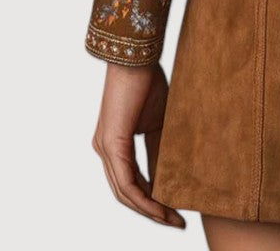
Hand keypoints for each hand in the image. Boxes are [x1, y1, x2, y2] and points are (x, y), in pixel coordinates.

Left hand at [92, 62, 185, 227]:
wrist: (136, 57)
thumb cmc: (148, 81)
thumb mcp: (159, 121)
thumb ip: (160, 147)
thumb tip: (172, 173)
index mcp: (114, 143)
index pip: (131, 181)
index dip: (151, 199)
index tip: (174, 210)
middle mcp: (104, 149)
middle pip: (125, 193)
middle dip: (151, 212)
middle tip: (176, 223)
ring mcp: (104, 148)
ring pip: (124, 192)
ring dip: (148, 210)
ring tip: (171, 219)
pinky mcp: (111, 143)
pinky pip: (125, 181)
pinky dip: (142, 197)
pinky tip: (159, 206)